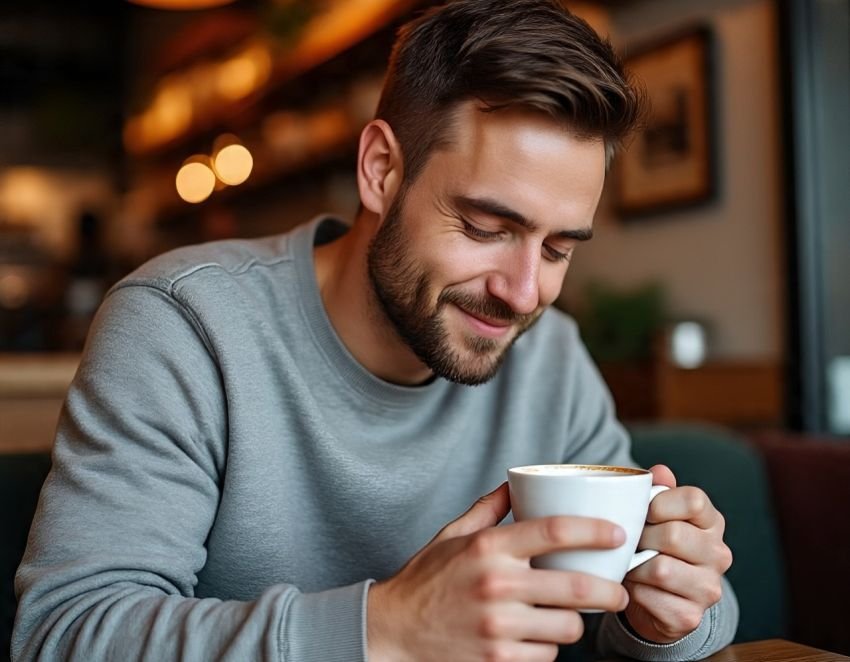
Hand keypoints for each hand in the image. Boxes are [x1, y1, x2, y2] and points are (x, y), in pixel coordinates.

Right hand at [367, 482, 629, 661]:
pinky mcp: (498, 660)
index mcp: (489, 547)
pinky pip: (546, 656)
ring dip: (574, 623)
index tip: (617, 534)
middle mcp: (497, 584)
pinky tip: (536, 638)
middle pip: (577, 586)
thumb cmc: (426, 580)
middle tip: (619, 592)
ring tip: (567, 617)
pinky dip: (547, 649)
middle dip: (611, 592)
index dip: (595, 531)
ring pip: (568, 627)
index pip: (555, 530)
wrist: (392, 631)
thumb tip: (514, 483)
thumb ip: (487, 509)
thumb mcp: (452, 536)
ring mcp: (498, 626)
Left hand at [622, 465, 732, 643]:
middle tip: (629, 541)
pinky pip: (651, 598)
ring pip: (661, 569)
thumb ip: (658, 490)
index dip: (659, 502)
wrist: (658, 599)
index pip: (693, 500)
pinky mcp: (690, 616)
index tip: (642, 511)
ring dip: (634, 566)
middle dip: (641, 537)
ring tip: (627, 562)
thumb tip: (659, 471)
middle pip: (673, 534)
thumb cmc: (654, 545)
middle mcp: (718, 554)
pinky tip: (632, 586)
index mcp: (712, 522)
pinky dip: (632, 591)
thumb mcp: (657, 514)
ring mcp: (709, 588)